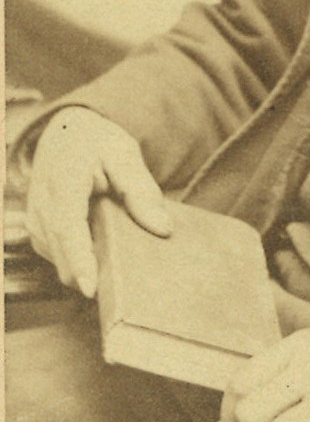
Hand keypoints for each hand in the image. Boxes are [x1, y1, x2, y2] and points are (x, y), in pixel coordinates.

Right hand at [24, 107, 171, 297]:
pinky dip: (79, 260)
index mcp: (63, 184)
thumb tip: (162, 228)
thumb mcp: (125, 155)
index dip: (79, 261)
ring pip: (58, 260)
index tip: (91, 288)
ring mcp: (35, 220)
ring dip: (85, 268)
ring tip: (120, 265)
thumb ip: (142, 191)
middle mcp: (42, 206)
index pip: (68, 229)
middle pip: (62, 253)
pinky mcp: (37, 230)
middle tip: (127, 286)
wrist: (63, 132)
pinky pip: (57, 255)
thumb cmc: (96, 143)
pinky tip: (104, 255)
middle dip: (89, 274)